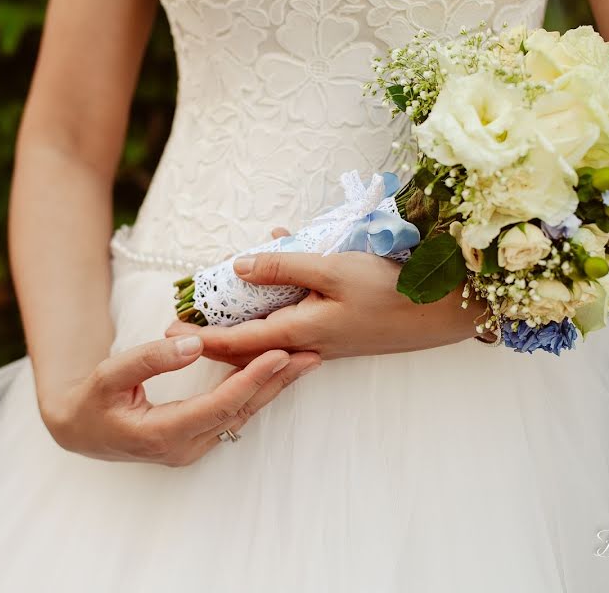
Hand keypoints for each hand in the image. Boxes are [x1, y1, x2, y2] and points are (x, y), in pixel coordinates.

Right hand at [38, 335, 320, 465]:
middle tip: (311, 355)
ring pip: (243, 413)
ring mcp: (194, 447)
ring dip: (275, 387)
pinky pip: (235, 413)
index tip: (280, 353)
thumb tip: (193, 343)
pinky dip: (258, 391)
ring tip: (306, 361)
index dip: (251, 379)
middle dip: (278, 382)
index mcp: (163, 435)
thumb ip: (150, 359)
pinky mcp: (199, 439)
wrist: (80, 430)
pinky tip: (278, 373)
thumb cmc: (91, 401)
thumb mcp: (109, 375)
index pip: (219, 405)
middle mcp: (185, 448)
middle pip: (241, 411)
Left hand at [165, 250, 485, 365]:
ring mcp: (323, 339)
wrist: (440, 312)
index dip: (201, 337)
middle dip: (215, 334)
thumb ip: (284, 267)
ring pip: (271, 331)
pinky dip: (277, 301)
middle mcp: (306, 342)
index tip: (168, 334)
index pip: (237, 341)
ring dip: (244, 318)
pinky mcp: (338, 329)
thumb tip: (239, 266)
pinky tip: (275, 269)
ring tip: (217, 304)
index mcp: (299, 332)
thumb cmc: (388, 290)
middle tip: (183, 321)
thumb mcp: (332, 269)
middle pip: (249, 344)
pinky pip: (295, 317)